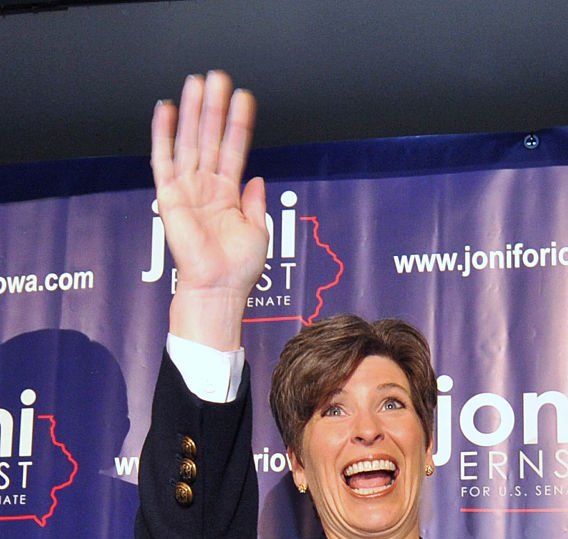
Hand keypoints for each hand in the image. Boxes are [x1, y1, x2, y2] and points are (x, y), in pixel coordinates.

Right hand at [151, 70, 269, 348]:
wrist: (218, 288)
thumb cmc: (238, 269)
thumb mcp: (258, 231)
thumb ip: (256, 203)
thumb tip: (257, 178)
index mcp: (229, 195)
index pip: (234, 149)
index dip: (239, 123)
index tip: (243, 97)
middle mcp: (207, 188)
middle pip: (210, 137)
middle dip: (213, 107)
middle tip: (217, 76)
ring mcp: (188, 190)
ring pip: (189, 141)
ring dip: (193, 111)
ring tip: (197, 82)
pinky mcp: (170, 197)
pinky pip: (164, 159)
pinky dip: (163, 133)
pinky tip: (166, 109)